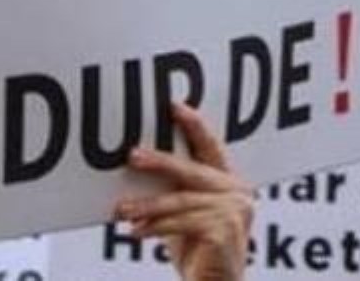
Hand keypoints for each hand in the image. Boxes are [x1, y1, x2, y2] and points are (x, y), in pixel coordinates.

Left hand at [115, 103, 253, 280]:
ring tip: (121, 209)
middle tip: (132, 156)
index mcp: (231, 184)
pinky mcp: (226, 232)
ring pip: (182, 200)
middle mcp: (239, 194)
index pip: (211, 148)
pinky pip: (182, 222)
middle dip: (160, 162)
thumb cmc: (198, 254)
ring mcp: (236, 212)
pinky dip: (156, 226)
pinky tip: (136, 231)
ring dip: (147, 205)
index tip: (175, 106)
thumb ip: (174, 192)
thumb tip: (138, 163)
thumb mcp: (183, 216)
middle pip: (193, 170)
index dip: (195, 125)